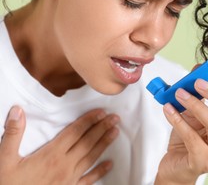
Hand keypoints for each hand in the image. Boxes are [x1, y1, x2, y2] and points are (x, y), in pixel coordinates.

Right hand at [0, 106, 119, 184]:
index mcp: (51, 155)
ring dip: (104, 144)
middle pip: (87, 142)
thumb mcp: (4, 160)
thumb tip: (18, 111)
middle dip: (102, 128)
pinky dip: (100, 171)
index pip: (75, 132)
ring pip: (91, 158)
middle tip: (115, 118)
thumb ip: (13, 134)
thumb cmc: (8, 184)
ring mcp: (69, 179)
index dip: (89, 120)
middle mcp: (64, 165)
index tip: (101, 112)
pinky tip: (110, 164)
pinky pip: (88, 180)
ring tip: (115, 132)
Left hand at [156, 57, 207, 183]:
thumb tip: (197, 70)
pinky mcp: (203, 162)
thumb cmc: (187, 139)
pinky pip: (192, 138)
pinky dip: (179, 121)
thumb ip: (197, 93)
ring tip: (179, 93)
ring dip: (196, 105)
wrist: (176, 167)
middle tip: (199, 81)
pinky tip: (169, 109)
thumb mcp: (193, 112)